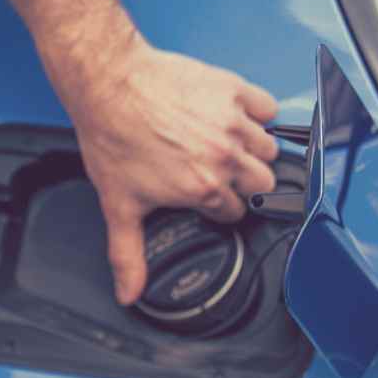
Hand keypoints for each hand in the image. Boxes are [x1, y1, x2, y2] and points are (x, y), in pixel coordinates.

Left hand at [38, 19, 279, 305]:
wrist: (108, 84)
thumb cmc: (112, 136)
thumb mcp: (118, 204)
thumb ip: (127, 254)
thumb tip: (128, 293)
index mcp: (203, 188)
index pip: (234, 211)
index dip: (220, 207)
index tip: (207, 198)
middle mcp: (224, 157)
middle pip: (262, 182)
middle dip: (243, 182)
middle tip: (217, 172)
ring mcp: (233, 123)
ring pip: (269, 147)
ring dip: (251, 150)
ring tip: (223, 146)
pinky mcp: (233, 91)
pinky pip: (267, 107)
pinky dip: (258, 113)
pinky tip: (235, 117)